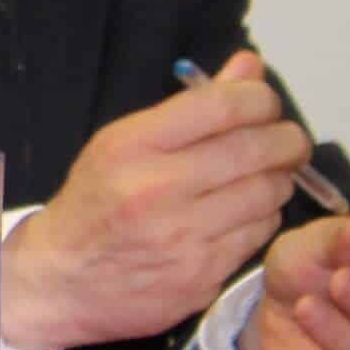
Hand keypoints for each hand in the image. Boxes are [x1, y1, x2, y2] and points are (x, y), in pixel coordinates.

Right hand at [2, 50, 312, 349]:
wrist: (61, 281)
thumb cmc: (94, 206)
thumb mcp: (123, 144)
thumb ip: (192, 106)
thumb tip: (249, 67)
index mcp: (131, 146)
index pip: (222, 106)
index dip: (260, 98)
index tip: (265, 104)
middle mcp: (155, 189)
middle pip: (255, 149)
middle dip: (287, 140)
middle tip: (289, 141)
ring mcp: (180, 236)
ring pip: (266, 193)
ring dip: (277, 180)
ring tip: (263, 176)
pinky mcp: (201, 274)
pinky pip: (259, 234)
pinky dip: (262, 217)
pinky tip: (244, 213)